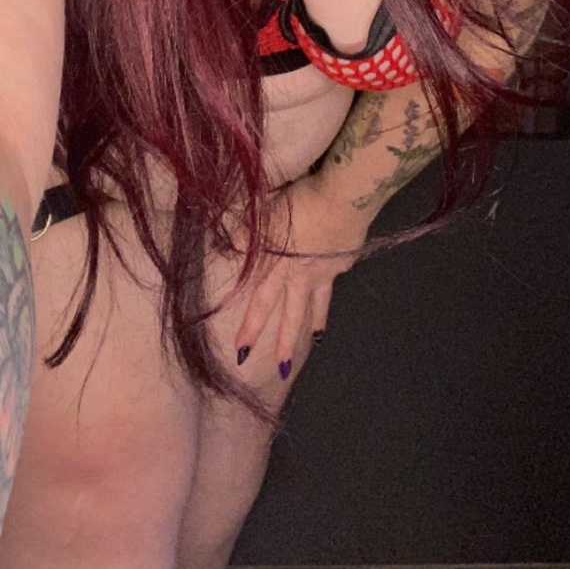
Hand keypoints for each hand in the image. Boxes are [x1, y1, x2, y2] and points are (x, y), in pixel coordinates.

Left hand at [231, 173, 366, 381]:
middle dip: (285, 342)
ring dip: (314, 323)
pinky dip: (332, 280)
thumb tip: (226, 246)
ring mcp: (326, 270)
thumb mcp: (266, 214)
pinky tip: (333, 275)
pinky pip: (335, 274)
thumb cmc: (300, 202)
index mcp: (280, 265)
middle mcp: (303, 275)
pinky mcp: (344, 260)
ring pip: (318, 303)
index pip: (261, 303)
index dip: (251, 327)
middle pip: (292, 314)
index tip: (241, 352)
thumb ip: (247, 232)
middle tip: (282, 369)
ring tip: (315, 340)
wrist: (344, 199)